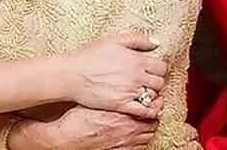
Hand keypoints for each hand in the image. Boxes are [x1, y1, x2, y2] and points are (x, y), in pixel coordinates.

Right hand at [27, 105, 157, 149]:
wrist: (69, 137)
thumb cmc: (78, 117)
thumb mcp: (97, 100)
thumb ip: (113, 94)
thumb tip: (122, 82)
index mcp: (123, 114)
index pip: (150, 107)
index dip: (156, 100)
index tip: (157, 95)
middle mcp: (128, 128)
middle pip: (153, 120)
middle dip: (156, 113)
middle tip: (156, 106)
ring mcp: (126, 141)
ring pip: (149, 133)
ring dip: (151, 125)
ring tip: (149, 119)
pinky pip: (142, 145)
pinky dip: (144, 138)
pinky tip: (140, 133)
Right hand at [63, 34, 167, 117]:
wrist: (72, 75)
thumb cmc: (89, 56)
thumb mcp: (113, 41)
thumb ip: (137, 40)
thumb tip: (156, 43)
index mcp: (136, 60)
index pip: (161, 67)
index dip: (158, 68)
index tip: (152, 68)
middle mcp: (136, 77)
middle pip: (159, 82)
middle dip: (155, 81)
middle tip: (147, 80)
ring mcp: (130, 92)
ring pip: (152, 97)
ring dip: (151, 94)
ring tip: (142, 91)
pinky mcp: (122, 105)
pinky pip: (143, 111)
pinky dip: (148, 110)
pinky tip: (142, 105)